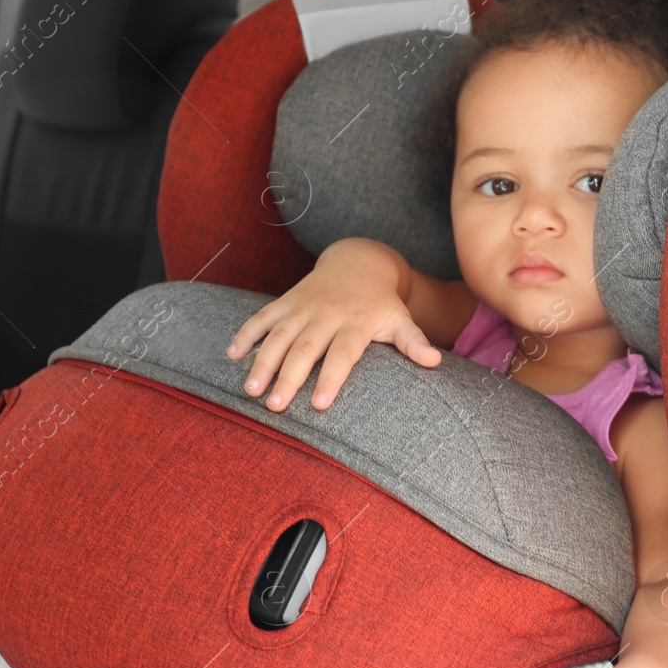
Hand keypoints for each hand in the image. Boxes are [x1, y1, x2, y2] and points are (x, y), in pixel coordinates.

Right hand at [226, 239, 441, 411]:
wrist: (358, 261)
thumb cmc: (380, 303)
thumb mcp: (400, 319)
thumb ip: (413, 342)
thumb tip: (435, 362)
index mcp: (356, 323)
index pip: (343, 354)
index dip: (331, 378)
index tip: (319, 404)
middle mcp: (327, 314)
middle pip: (305, 348)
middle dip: (288, 377)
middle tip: (275, 406)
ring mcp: (303, 307)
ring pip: (279, 335)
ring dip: (262, 361)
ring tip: (251, 389)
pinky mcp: (286, 301)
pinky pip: (262, 317)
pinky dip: (246, 334)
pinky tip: (231, 355)